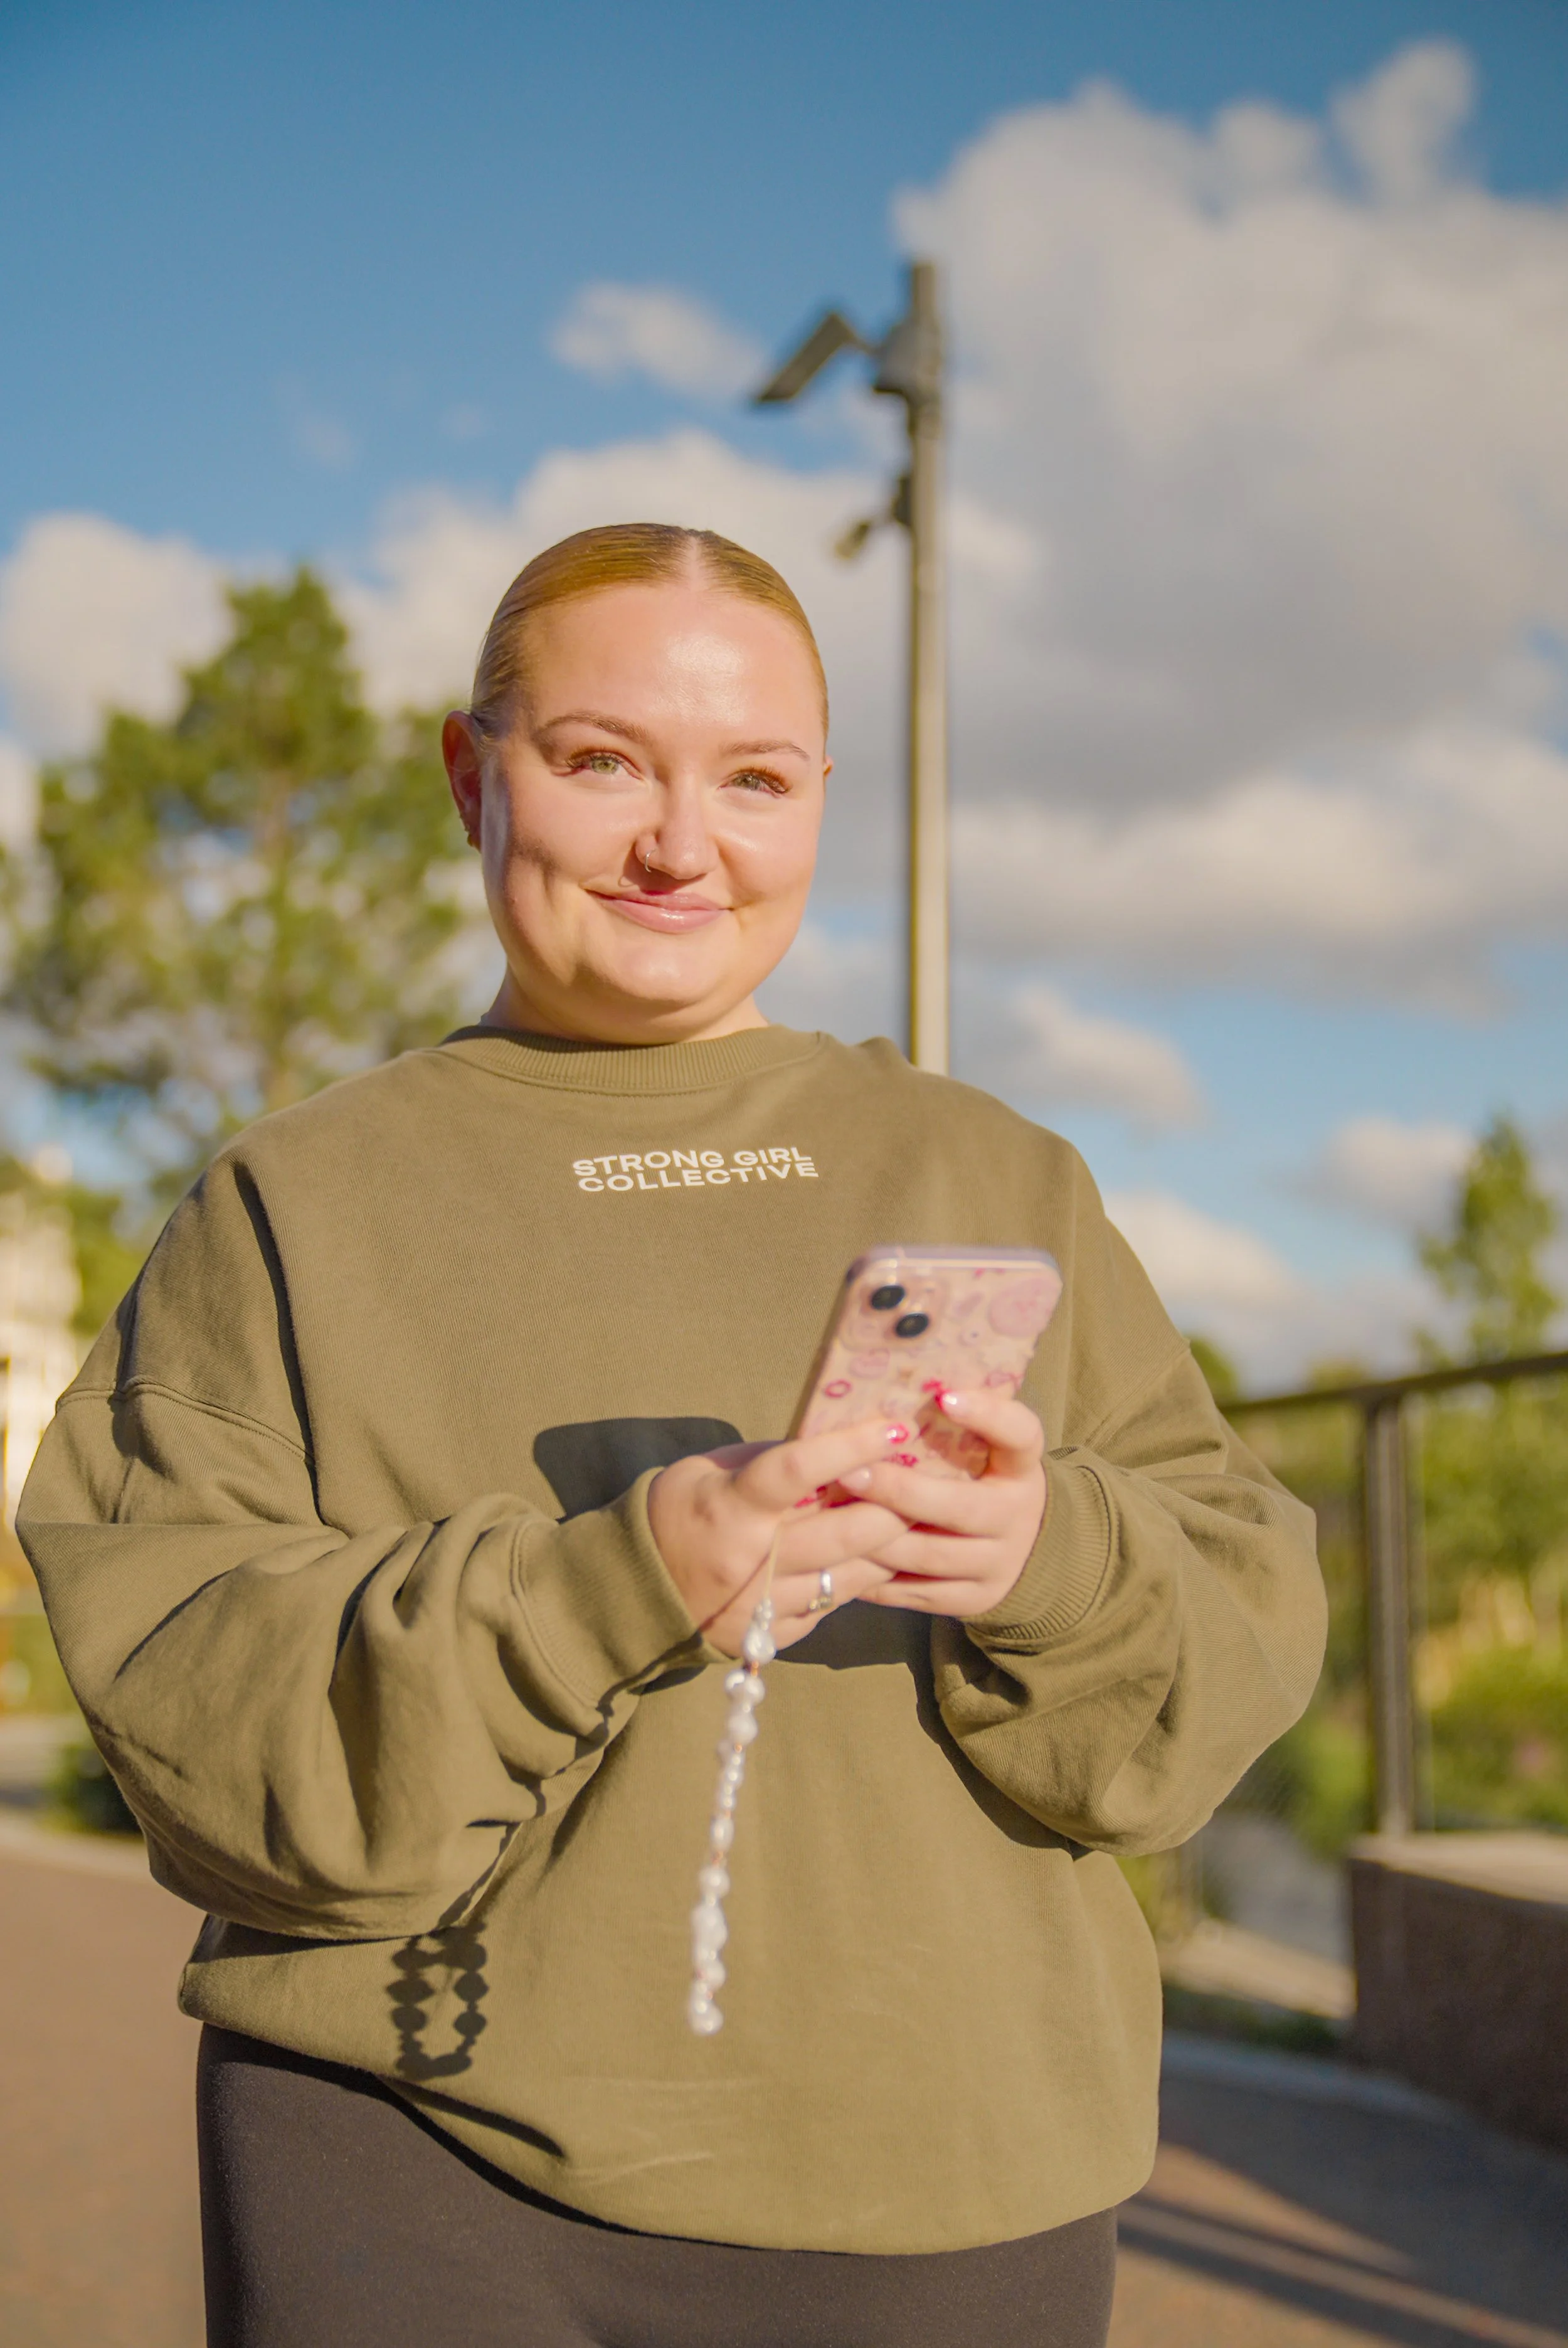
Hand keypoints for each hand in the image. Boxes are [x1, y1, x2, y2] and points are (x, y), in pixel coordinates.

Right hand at [647, 1418, 909, 1655]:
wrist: (637, 1590)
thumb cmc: (680, 1511)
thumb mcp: (710, 1469)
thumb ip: (770, 1459)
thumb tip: (836, 1444)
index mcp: (730, 1507)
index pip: (798, 1469)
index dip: (851, 1446)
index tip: (894, 1428)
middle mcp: (749, 1562)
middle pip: (843, 1534)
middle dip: (895, 1508)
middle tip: (926, 1485)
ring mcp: (762, 1607)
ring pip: (851, 1577)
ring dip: (889, 1549)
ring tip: (916, 1521)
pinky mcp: (772, 1638)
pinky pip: (832, 1607)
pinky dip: (857, 1581)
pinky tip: (875, 1559)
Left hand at [836, 1390, 1046, 1618]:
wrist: (1027, 1551)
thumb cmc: (984, 1480)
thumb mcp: (987, 1450)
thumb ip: (956, 1426)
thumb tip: (899, 1386)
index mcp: (1022, 1468)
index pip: (1021, 1434)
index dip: (988, 1415)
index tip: (945, 1395)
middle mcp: (1017, 1516)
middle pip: (960, 1507)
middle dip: (900, 1491)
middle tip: (849, 1472)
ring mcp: (998, 1564)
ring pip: (930, 1555)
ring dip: (877, 1536)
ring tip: (832, 1517)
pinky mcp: (975, 1599)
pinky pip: (919, 1591)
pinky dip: (879, 1576)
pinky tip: (844, 1557)